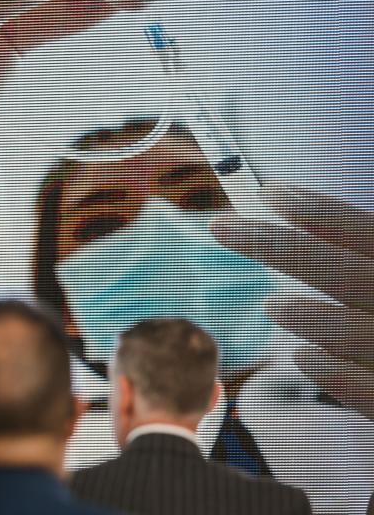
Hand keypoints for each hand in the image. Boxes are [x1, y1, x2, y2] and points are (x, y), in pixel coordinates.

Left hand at [212, 184, 373, 420]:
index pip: (358, 227)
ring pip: (344, 328)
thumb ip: (366, 242)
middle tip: (220, 227)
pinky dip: (328, 370)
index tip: (268, 192)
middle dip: (270, 245)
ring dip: (302, 313)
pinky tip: (303, 356)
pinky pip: (360, 386)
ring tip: (272, 304)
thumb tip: (313, 217)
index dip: (312, 209)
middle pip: (332, 268)